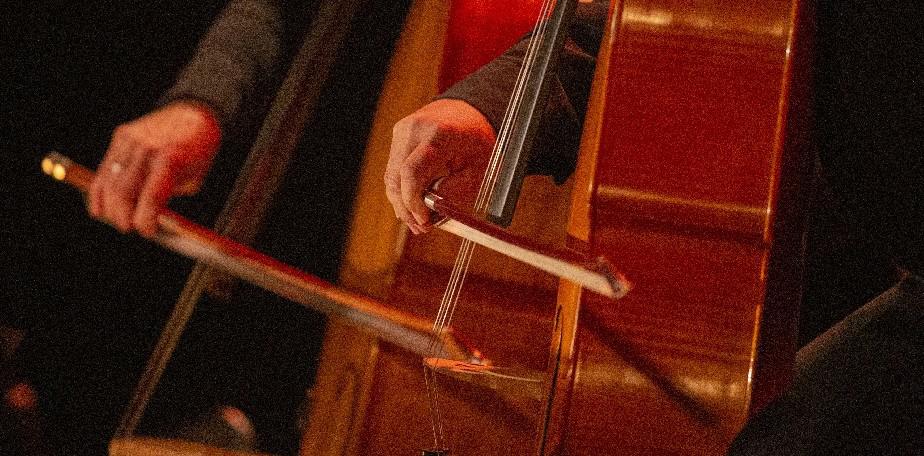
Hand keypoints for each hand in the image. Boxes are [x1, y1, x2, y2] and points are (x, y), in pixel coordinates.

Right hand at [88, 101, 220, 236]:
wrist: (192, 116)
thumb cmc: (196, 152)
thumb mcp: (193, 178)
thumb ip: (169, 197)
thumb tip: (147, 220)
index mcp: (171, 159)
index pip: (151, 196)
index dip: (146, 219)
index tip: (147, 231)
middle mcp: (148, 148)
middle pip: (124, 192)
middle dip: (124, 216)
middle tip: (129, 227)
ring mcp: (131, 140)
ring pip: (110, 183)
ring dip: (111, 208)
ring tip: (119, 220)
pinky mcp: (120, 137)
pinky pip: (104, 169)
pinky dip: (100, 192)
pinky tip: (99, 209)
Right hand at [385, 99, 495, 233]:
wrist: (470, 113)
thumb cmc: (478, 143)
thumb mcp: (479, 171)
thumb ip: (455, 192)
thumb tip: (431, 212)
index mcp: (439, 134)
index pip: (411, 172)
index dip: (413, 202)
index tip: (425, 222)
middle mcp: (415, 129)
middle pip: (396, 177)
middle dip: (406, 208)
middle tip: (422, 228)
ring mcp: (402, 130)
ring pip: (391, 176)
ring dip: (402, 202)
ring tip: (420, 222)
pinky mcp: (397, 136)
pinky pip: (394, 169)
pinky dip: (402, 190)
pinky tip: (414, 205)